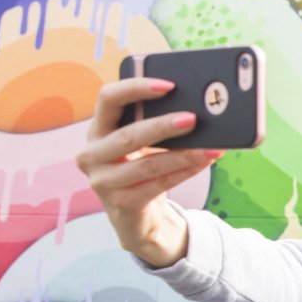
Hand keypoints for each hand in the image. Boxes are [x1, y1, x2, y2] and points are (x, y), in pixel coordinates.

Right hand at [75, 77, 222, 266]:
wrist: (136, 217)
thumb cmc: (142, 170)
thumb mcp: (143, 145)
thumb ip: (156, 125)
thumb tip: (197, 111)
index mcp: (98, 130)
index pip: (108, 98)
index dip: (136, 88)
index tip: (169, 85)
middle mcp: (92, 154)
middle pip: (128, 135)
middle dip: (163, 126)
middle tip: (193, 118)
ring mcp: (103, 181)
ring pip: (147, 165)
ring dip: (183, 155)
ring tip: (210, 148)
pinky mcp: (120, 203)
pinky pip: (158, 185)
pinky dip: (184, 173)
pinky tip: (203, 163)